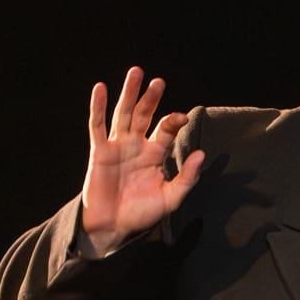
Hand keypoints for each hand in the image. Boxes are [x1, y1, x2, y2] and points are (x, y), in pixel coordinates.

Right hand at [78, 66, 206, 255]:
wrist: (114, 227)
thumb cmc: (142, 213)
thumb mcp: (170, 198)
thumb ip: (187, 178)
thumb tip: (202, 154)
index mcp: (155, 153)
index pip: (166, 130)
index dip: (174, 121)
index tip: (183, 117)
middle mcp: (136, 145)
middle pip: (145, 114)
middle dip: (151, 98)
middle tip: (159, 81)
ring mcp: (117, 146)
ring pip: (123, 114)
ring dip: (129, 93)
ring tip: (136, 72)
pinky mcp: (99, 151)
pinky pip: (97, 126)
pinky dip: (97, 107)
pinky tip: (100, 88)